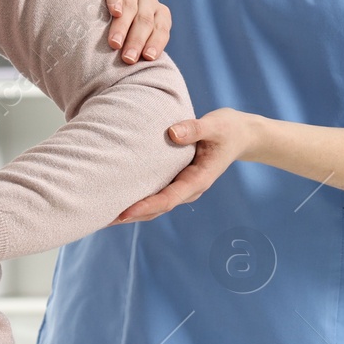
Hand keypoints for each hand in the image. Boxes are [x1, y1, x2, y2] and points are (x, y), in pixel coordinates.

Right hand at [97, 0, 170, 63]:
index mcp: (157, 12)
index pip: (162, 27)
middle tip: (128, 58)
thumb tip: (142, 76)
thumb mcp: (131, 39)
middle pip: (146, 19)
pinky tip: (114, 11)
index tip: (147, 58)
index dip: (156, 42)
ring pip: (131, 5)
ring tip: (115, 43)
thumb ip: (138, 50)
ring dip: (123, 26)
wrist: (93, 2)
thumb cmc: (114, 29)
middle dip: (137, 40)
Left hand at [113, 108, 258, 222]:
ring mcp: (183, 186)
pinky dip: (138, 198)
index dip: (146, 206)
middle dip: (132, 215)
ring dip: (132, 210)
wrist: (241, 134)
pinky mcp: (177, 180)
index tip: (124, 212)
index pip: (169, 199)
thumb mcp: (215, 125)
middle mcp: (189, 188)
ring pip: (155, 205)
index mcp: (199, 180)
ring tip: (103, 213)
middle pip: (157, 208)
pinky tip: (118, 197)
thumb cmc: (228, 129)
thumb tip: (172, 133)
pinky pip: (156, 193)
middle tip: (102, 218)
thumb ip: (195, 128)